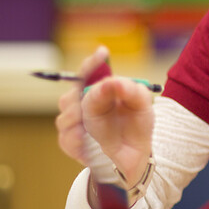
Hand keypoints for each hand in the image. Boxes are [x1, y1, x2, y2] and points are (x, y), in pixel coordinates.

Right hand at [54, 46, 154, 181]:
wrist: (136, 155)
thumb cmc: (137, 124)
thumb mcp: (142, 105)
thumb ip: (132, 90)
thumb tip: (114, 81)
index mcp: (99, 90)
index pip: (89, 72)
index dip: (92, 63)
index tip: (102, 53)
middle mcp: (83, 104)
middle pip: (70, 95)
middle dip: (78, 97)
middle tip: (92, 99)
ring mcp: (75, 123)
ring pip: (65, 116)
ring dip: (75, 118)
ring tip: (88, 126)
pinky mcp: (71, 143)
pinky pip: (66, 139)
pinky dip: (74, 138)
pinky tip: (84, 139)